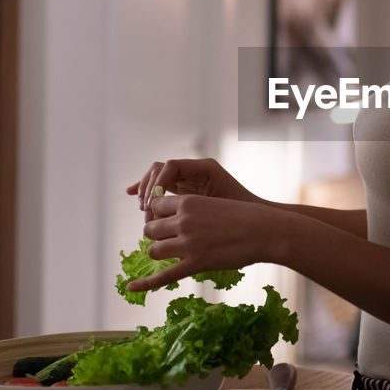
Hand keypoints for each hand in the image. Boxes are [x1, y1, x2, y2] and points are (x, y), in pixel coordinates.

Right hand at [125, 158, 256, 220]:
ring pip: (158, 177)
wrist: (257, 224)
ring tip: (144, 212)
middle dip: (149, 188)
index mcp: (205, 169)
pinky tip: (132, 195)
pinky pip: (163, 186)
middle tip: (146, 210)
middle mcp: (195, 170)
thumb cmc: (242, 216)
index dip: (157, 182)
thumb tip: (157, 209)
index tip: (152, 203)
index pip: (171, 166)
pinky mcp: (185, 190)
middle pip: (160, 169)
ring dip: (146, 192)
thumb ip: (191, 208)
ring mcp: (189, 179)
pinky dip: (148, 190)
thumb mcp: (217, 211)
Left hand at [126, 194, 271, 291]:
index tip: (166, 222)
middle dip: (156, 236)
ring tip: (170, 255)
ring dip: (158, 253)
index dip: (158, 215)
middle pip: (150, 229)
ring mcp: (188, 243)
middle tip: (169, 240)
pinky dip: (145, 284)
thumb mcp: (216, 203)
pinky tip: (131, 288)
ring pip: (154, 250)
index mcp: (188, 202)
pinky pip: (163, 277)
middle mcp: (184, 221)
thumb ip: (196, 210)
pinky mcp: (195, 264)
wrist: (266, 231)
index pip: (155, 207)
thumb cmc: (247, 216)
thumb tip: (182, 220)